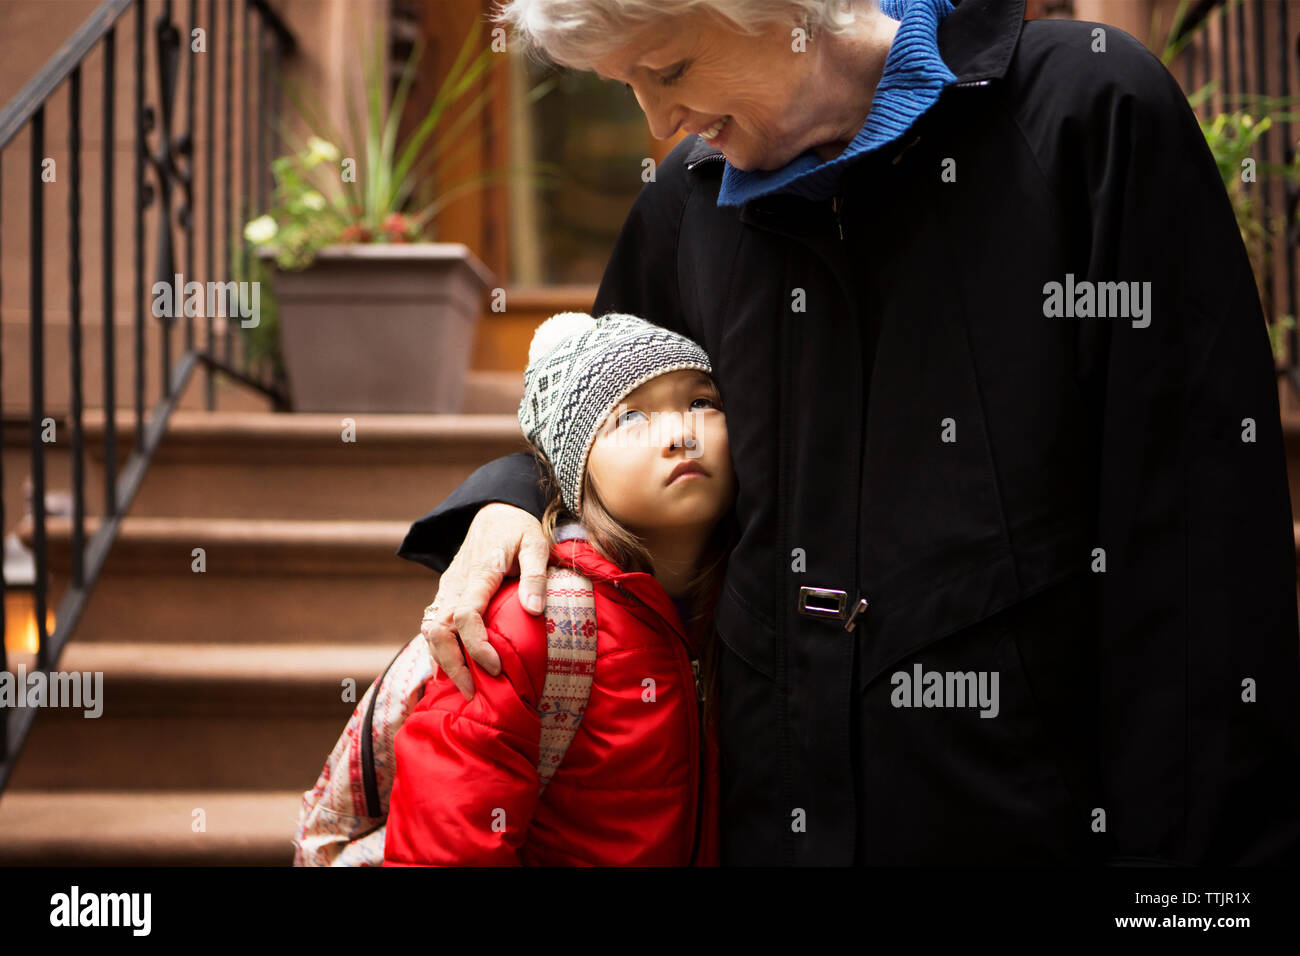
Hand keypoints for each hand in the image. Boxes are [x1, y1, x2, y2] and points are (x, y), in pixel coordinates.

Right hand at [420, 502, 549, 700]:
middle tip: (475, 693)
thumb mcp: (535, 543)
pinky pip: (432, 627)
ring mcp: (446, 590)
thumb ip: (535, 575)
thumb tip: (534, 610)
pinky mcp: (445, 595)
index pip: (466, 615)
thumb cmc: (519, 529)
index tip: (496, 667)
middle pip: (438, 630)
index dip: (477, 644)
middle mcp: (455, 584)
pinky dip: (438, 651)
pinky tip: (453, 673)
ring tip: (465, 689)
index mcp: (478, 572)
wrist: (493, 512)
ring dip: (443, 662)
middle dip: (452, 664)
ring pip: (430, 631)